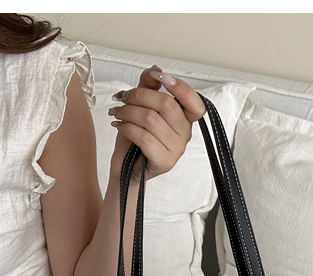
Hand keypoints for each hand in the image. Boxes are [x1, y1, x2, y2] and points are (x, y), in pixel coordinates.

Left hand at [108, 66, 205, 180]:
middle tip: (122, 98)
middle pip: (166, 105)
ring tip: (117, 113)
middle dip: (139, 96)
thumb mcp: (141, 107)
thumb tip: (155, 70)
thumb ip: (149, 87)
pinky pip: (144, 137)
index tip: (159, 78)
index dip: (180, 87)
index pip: (194, 103)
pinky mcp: (164, 161)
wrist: (125, 168)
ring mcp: (176, 150)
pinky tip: (120, 126)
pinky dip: (127, 128)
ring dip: (128, 112)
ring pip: (151, 119)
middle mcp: (185, 134)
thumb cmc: (135, 138)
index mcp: (184, 120)